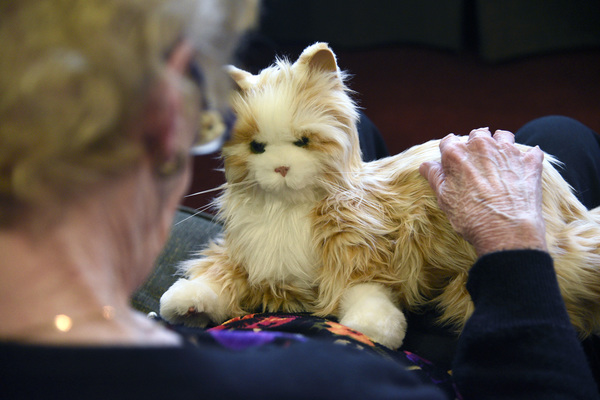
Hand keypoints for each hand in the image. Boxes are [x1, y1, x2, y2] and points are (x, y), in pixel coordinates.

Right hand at [419, 128, 547, 255]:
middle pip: (476, 134)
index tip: (452, 161)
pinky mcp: (530, 162)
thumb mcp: (444, 198)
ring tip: (498, 159)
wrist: (507, 231)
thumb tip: (425, 165)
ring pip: (503, 135)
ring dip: (499, 143)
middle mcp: (481, 146)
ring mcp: (508, 152)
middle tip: (475, 162)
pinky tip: (522, 168)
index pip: (448, 141)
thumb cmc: (471, 217)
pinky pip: (531, 152)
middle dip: (475, 144)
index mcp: (456, 153)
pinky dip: (526, 158)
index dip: (449, 151)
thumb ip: (435, 177)